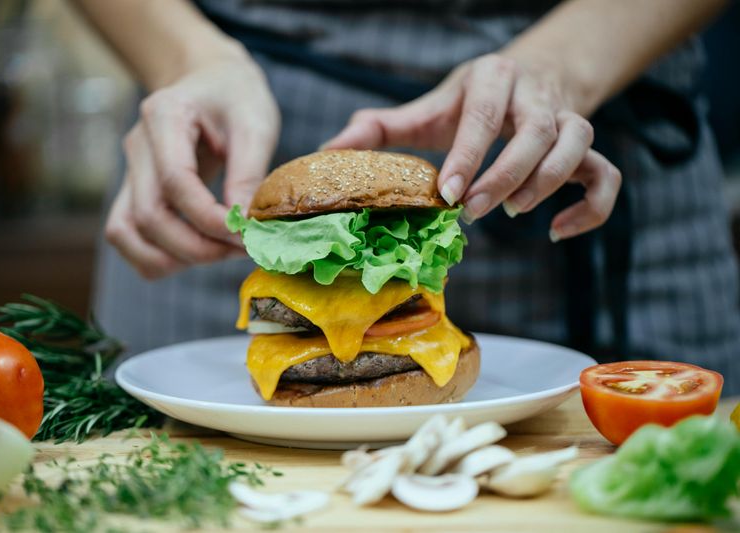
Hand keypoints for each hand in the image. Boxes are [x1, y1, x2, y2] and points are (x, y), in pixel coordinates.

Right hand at [105, 52, 279, 278]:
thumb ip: (249, 173)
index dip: (208, 217)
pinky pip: (127, 237)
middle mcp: (137, 146)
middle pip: (148, 215)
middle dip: (197, 246)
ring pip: (126, 233)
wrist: (212, 81)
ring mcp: (129, 171)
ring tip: (220, 254)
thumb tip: (242, 225)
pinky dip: (156, 258)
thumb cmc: (236, 98)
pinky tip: (197, 253)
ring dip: (172, 258)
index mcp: (164, 115)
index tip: (245, 235)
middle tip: (241, 249)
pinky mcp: (132, 192)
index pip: (175, 181)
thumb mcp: (256, 123)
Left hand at [324, 54, 620, 240]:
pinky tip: (557, 231)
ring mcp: (568, 120)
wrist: (530, 77)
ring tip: (511, 213)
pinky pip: (606, 176)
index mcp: (491, 79)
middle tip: (473, 213)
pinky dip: (591, 208)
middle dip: (504, 177)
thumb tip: (328, 152)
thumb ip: (382, 128)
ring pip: (577, 146)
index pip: (482, 116)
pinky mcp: (588, 148)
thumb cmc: (471, 101)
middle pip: (535, 133)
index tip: (447, 196)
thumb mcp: (429, 108)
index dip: (468, 157)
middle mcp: (536, 96)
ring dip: (547, 184)